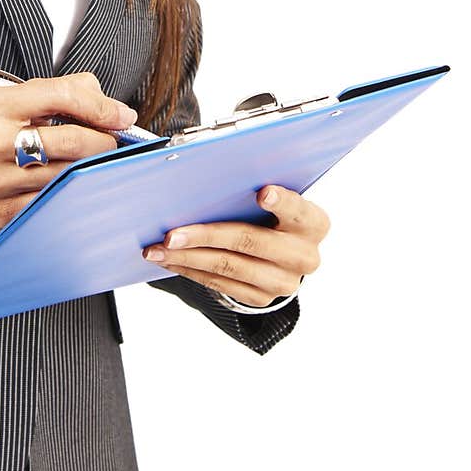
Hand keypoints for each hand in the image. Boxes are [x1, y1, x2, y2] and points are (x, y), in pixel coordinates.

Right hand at [0, 72, 137, 252]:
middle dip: (104, 140)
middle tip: (111, 142)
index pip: (61, 95)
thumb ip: (51, 92)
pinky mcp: (6, 214)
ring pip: (70, 173)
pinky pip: (58, 201)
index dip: (101, 106)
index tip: (121, 116)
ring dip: (92, 167)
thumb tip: (101, 98)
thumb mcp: (1, 105)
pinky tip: (77, 187)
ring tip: (92, 162)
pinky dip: (76, 193)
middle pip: (72, 139)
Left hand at [142, 185, 329, 307]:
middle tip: (171, 234)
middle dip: (205, 236)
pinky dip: (190, 270)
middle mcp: (304, 255)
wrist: (284, 256)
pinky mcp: (261, 298)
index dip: (281, 202)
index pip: (298, 209)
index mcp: (313, 223)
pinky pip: (219, 284)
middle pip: (250, 241)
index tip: (262, 192)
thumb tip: (208, 172)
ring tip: (157, 249)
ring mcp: (283, 282)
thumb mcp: (276, 199)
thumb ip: (256, 186)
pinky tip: (169, 260)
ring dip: (187, 257)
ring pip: (228, 267)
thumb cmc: (272, 214)